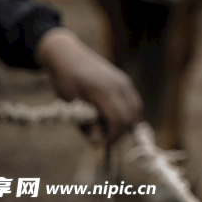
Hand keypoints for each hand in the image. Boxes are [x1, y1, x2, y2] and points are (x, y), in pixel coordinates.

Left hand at [35, 28, 142, 143]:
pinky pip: (134, 102)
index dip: (113, 137)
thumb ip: (86, 124)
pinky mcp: (126, 82)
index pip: (119, 120)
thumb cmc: (66, 80)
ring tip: (107, 129)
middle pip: (130, 117)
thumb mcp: (71, 105)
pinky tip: (113, 118)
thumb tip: (98, 143)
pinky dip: (128, 114)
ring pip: (135, 110)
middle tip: (103, 140)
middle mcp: (120, 86)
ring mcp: (125, 82)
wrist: (69, 56)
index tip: (102, 146)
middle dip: (120, 133)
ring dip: (125, 124)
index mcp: (105, 91)